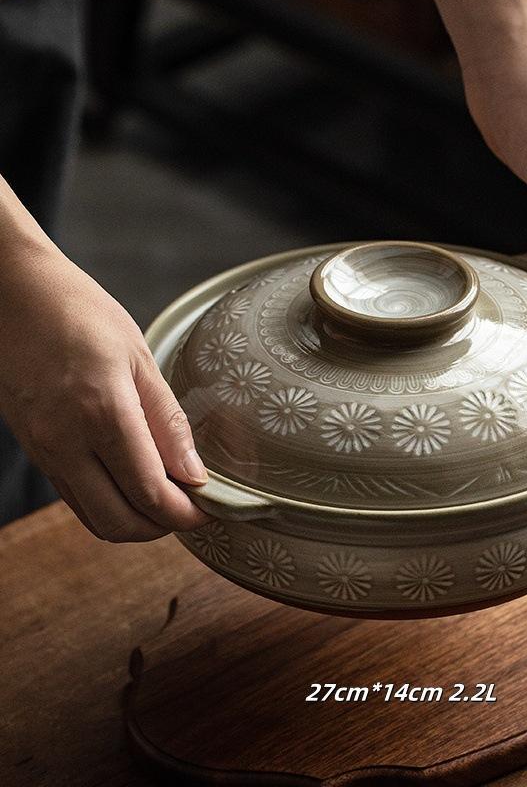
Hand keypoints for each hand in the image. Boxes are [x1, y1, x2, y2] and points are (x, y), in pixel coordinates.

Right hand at [0, 243, 212, 541]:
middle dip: (162, 527)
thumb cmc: (82, 314)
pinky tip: (133, 486)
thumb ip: (168, 422)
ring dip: (135, 522)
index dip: (186, 514)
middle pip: (120, 521)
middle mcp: (66, 442)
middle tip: (193, 511)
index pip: (150, 492)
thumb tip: (195, 475)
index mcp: (102, 413)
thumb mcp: (139, 358)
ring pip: (93, 518)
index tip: (210, 512)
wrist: (12, 294)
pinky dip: (108, 506)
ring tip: (168, 500)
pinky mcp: (34, 450)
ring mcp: (44, 450)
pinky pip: (74, 497)